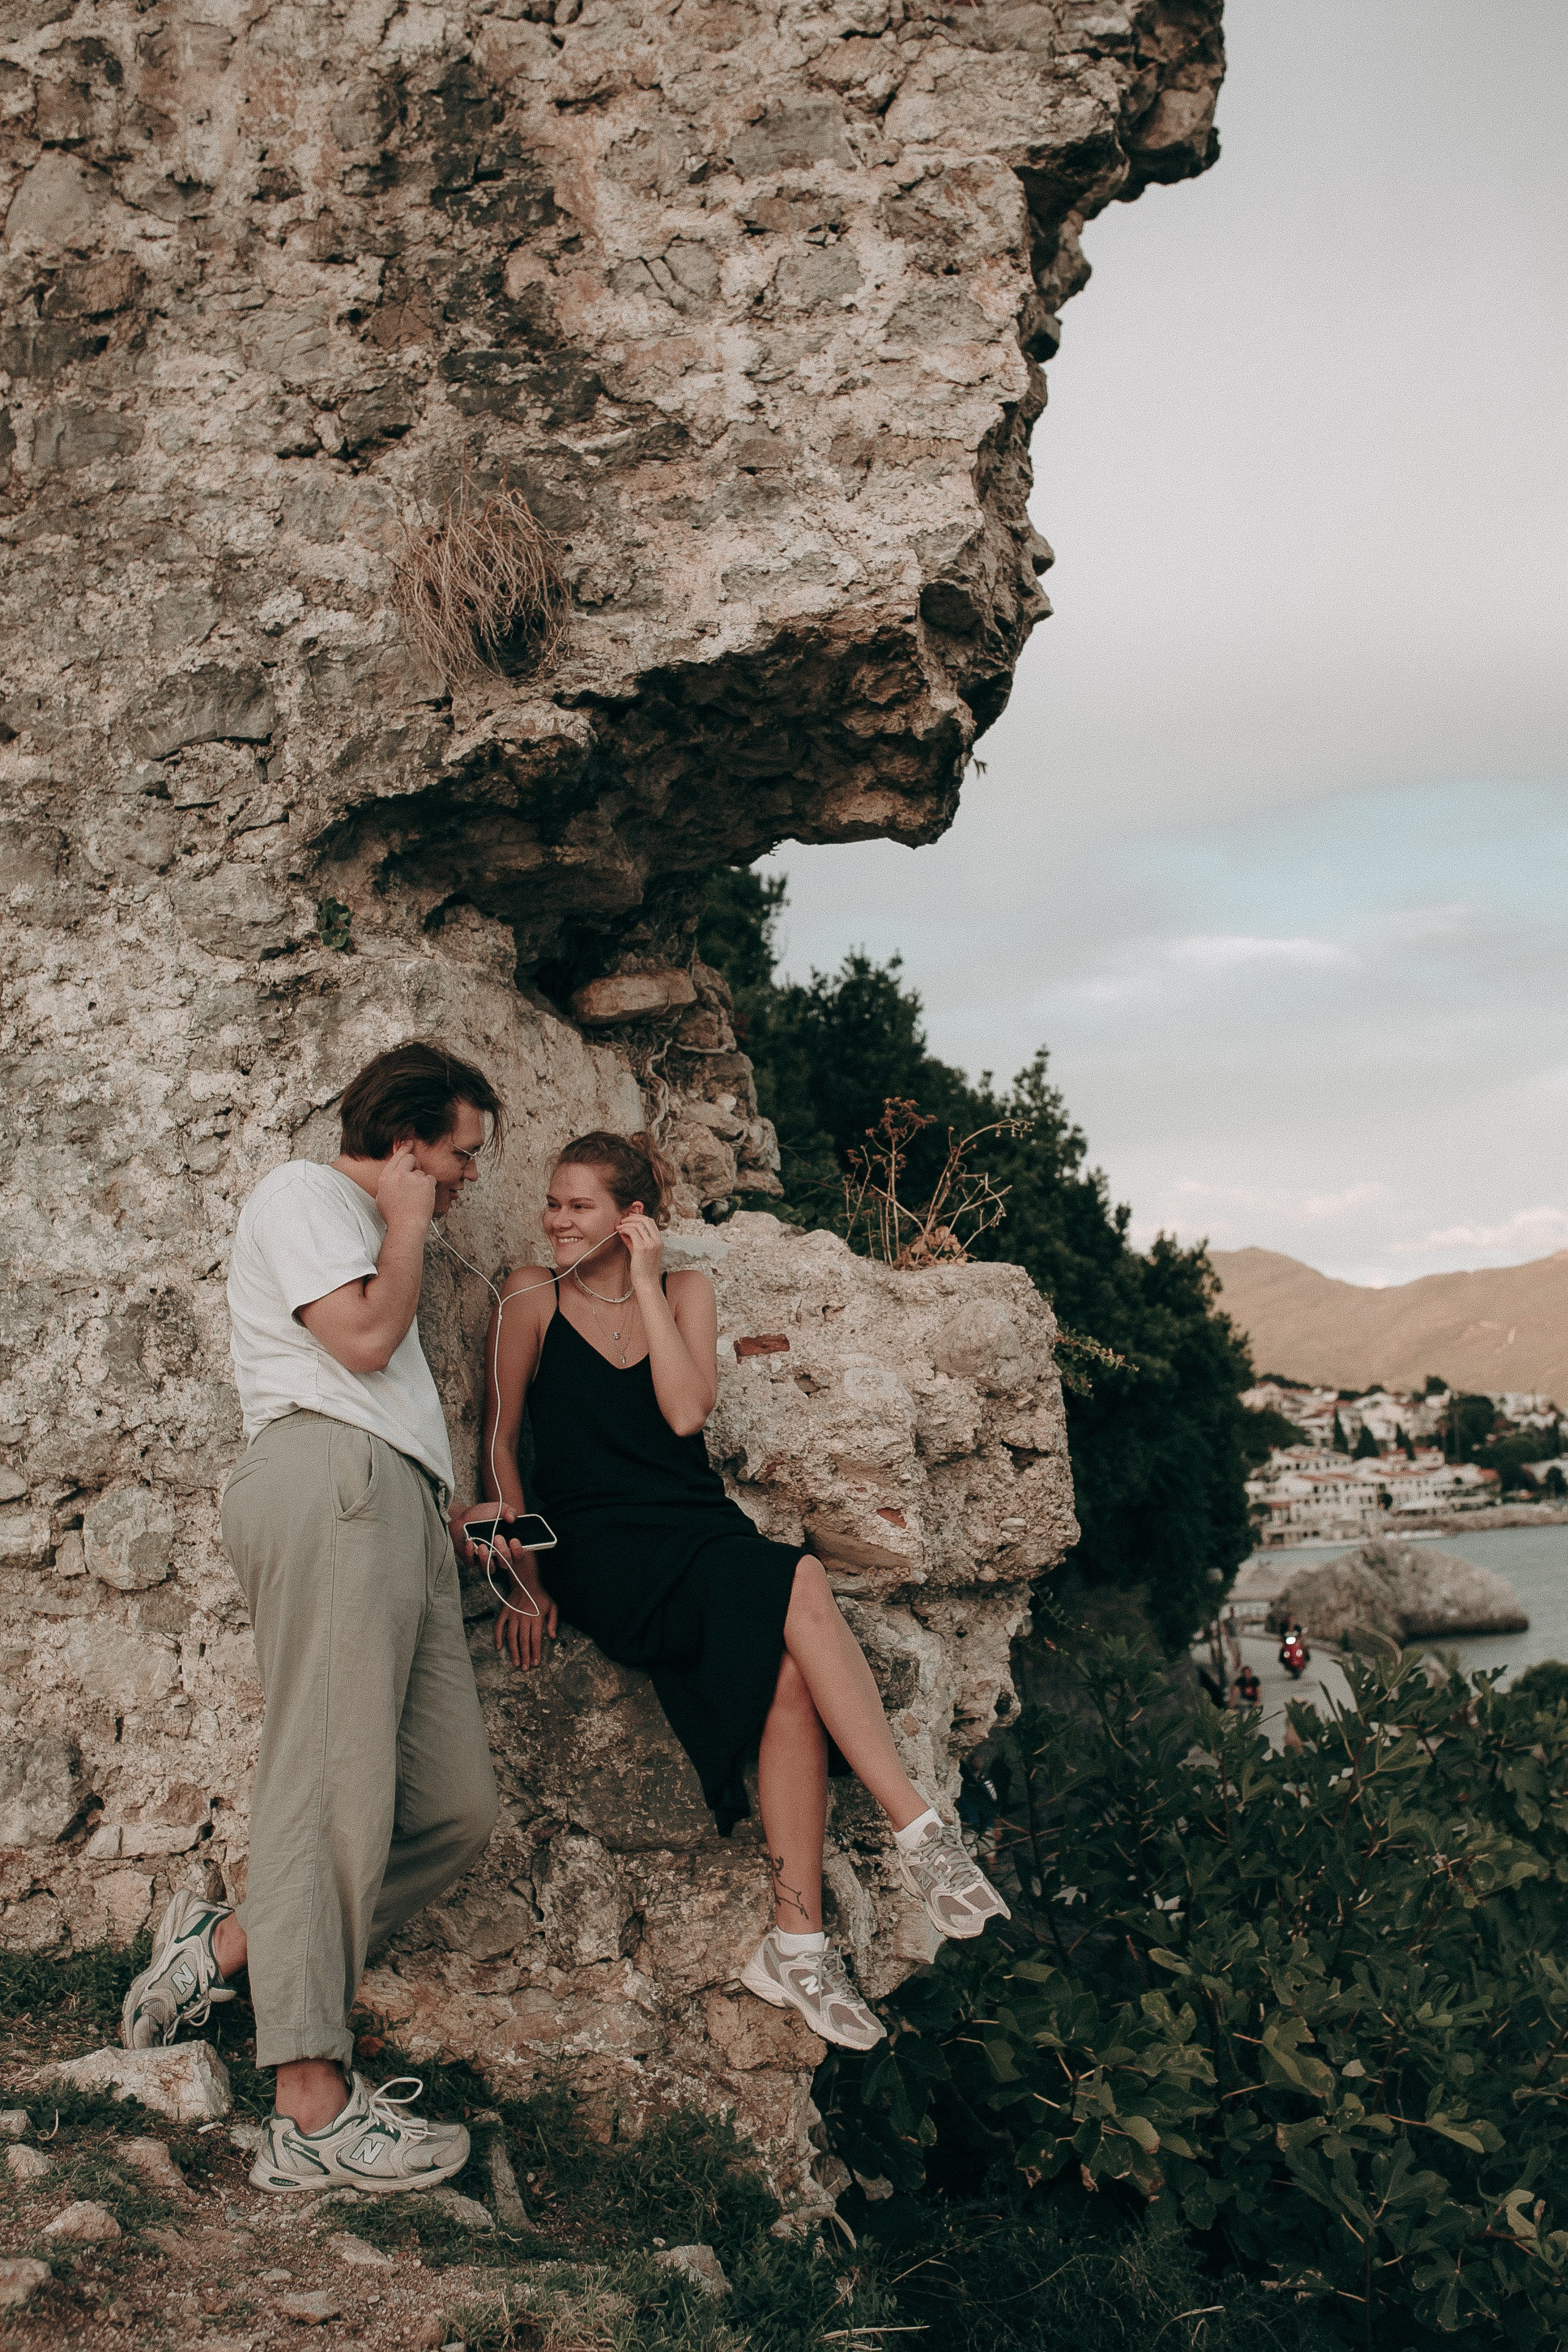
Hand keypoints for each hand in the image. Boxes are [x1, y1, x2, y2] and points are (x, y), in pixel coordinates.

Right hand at [377, 1141, 435, 1232]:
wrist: (406, 1226)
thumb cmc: (394, 1216)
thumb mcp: (382, 1197)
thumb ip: (387, 1183)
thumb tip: (391, 1175)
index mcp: (386, 1177)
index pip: (396, 1157)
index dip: (403, 1148)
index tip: (408, 1143)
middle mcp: (398, 1174)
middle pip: (410, 1158)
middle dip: (414, 1164)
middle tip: (415, 1174)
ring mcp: (413, 1178)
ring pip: (421, 1172)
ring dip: (421, 1181)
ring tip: (416, 1197)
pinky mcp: (425, 1183)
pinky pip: (430, 1179)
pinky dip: (429, 1187)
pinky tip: (424, 1197)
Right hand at [490, 1546, 557, 1670]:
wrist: (526, 1582)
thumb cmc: (541, 1597)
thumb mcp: (552, 1606)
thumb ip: (553, 1622)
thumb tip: (552, 1637)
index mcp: (536, 1617)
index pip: (535, 1639)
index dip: (536, 1652)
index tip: (536, 1663)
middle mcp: (523, 1617)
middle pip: (523, 1641)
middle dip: (525, 1656)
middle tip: (525, 1668)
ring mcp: (512, 1615)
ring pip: (511, 1637)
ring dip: (513, 1651)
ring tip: (516, 1662)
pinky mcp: (504, 1612)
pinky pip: (498, 1626)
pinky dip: (497, 1637)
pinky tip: (499, 1647)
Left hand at [618, 1213, 663, 1287]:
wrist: (646, 1283)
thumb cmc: (643, 1270)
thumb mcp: (639, 1252)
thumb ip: (633, 1241)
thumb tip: (624, 1231)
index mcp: (659, 1241)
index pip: (650, 1222)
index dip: (639, 1217)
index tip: (629, 1219)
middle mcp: (656, 1241)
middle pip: (645, 1220)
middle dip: (632, 1217)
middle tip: (622, 1221)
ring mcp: (650, 1244)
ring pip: (638, 1224)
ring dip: (626, 1223)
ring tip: (619, 1227)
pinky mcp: (642, 1248)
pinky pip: (632, 1232)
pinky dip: (625, 1229)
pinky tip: (619, 1232)